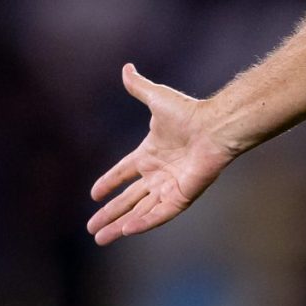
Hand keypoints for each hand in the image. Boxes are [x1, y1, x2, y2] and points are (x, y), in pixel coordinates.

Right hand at [86, 64, 236, 245]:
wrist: (214, 127)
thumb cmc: (189, 113)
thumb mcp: (157, 98)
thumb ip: (139, 87)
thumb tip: (126, 67)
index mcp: (150, 154)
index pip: (124, 173)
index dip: (109, 183)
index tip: (94, 195)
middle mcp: (158, 174)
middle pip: (128, 199)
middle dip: (109, 214)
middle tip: (92, 229)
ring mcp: (169, 187)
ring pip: (139, 211)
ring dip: (119, 225)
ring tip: (100, 238)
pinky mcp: (181, 197)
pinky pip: (158, 214)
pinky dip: (142, 223)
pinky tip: (125, 230)